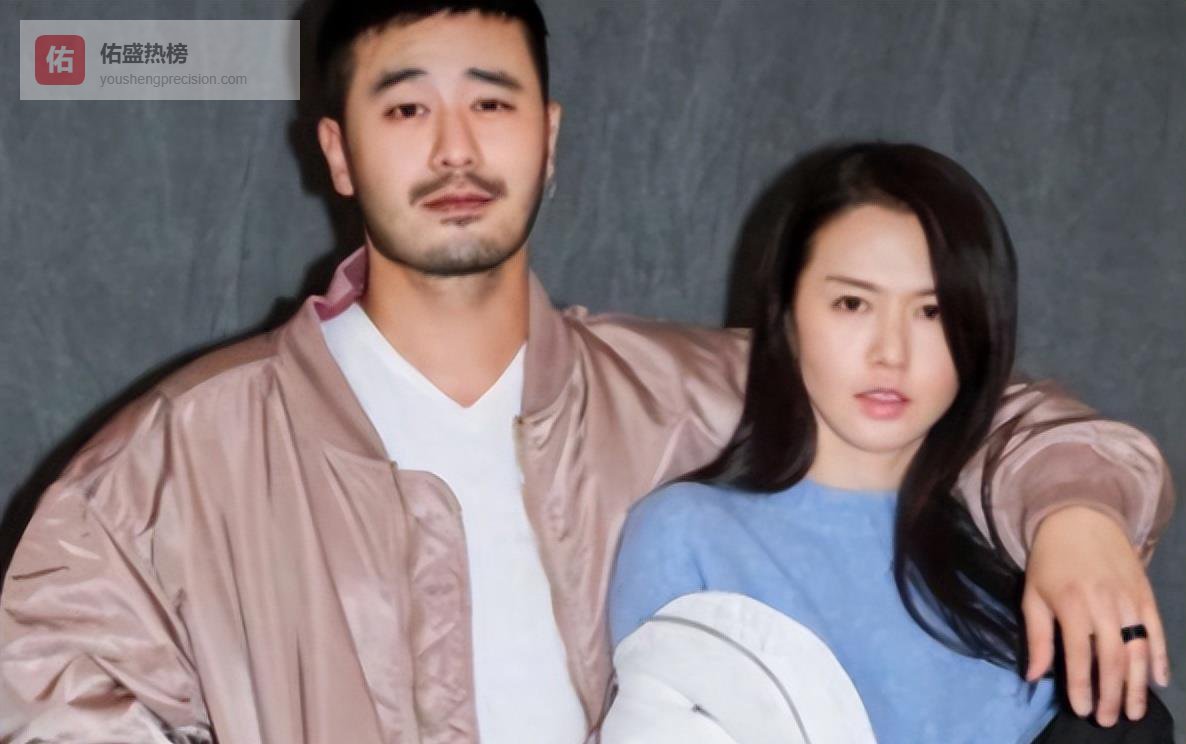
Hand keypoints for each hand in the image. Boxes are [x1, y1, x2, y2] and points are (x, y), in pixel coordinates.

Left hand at [1023, 506, 1168, 725]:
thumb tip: (1035, 676)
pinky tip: (1159, 681)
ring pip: (1138, 650)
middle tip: (1108, 719)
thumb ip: (1037, 637)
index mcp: (1071, 605)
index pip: (1078, 655)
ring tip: (1133, 711)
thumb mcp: (1033, 595)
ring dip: (1137, 684)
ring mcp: (1129, 600)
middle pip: (1112, 659)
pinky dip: (1160, 657)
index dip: (1081, 686)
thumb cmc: (1050, 560)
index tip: (1082, 710)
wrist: (1080, 517)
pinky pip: (1157, 631)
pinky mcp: (1146, 595)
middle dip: (1111, 694)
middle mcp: (1104, 605)